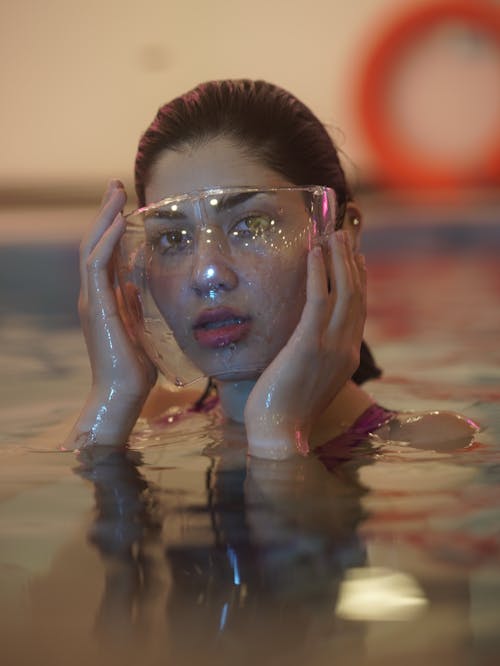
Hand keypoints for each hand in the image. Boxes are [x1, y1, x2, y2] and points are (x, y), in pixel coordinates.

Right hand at [64, 180, 155, 448]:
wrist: (122, 393)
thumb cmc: (133, 366)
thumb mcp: (137, 326)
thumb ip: (133, 303)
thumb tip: (135, 282)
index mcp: (104, 299)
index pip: (105, 254)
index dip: (112, 227)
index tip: (124, 204)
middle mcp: (94, 295)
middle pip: (95, 244)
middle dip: (105, 213)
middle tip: (116, 186)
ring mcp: (92, 300)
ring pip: (92, 248)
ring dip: (104, 219)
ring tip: (116, 192)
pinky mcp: (97, 307)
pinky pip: (97, 267)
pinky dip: (106, 242)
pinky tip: (117, 223)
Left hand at [244, 231, 366, 459]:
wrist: (279, 433)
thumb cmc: (286, 409)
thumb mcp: (308, 378)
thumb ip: (314, 355)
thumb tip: (305, 336)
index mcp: (347, 357)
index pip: (358, 310)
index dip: (358, 280)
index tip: (355, 257)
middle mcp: (346, 349)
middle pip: (356, 295)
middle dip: (352, 262)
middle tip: (345, 235)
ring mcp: (331, 346)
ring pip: (344, 293)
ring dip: (339, 260)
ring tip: (333, 234)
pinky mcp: (309, 344)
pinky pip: (318, 299)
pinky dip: (319, 273)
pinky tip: (314, 253)